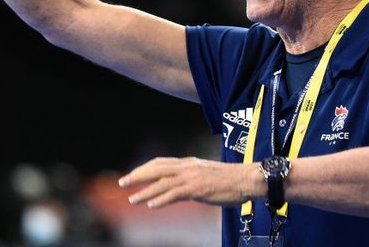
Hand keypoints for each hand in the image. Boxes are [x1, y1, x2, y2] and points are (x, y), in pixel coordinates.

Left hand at [118, 157, 260, 208]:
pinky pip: (175, 194)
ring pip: (162, 182)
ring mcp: (191, 177)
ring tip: (132, 199)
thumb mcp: (204, 175)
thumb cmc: (228, 180)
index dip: (144, 168)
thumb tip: (177, 189)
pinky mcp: (197, 188)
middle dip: (137, 176)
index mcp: (188, 162)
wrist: (246, 179)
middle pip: (156, 169)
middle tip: (122, 183)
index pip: (160, 163)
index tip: (132, 175)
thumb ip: (189, 179)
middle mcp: (187, 167)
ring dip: (145, 191)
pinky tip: (151, 205)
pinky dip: (161, 199)